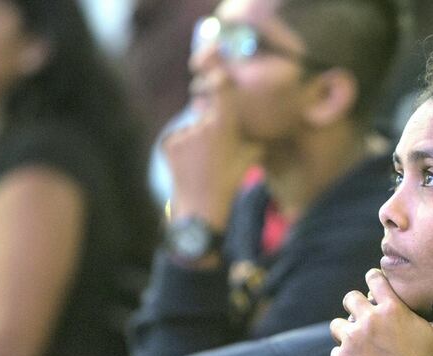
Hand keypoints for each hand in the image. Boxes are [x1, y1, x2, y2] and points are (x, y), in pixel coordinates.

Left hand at [163, 67, 262, 229]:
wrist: (200, 210)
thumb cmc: (228, 184)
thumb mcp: (249, 159)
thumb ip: (254, 136)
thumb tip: (264, 124)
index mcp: (222, 128)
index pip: (220, 88)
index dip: (219, 76)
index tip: (219, 69)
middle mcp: (201, 126)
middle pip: (208, 110)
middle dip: (213, 120)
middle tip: (218, 144)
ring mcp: (182, 134)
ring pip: (194, 125)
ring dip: (200, 136)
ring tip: (205, 160)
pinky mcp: (168, 143)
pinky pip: (180, 136)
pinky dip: (186, 145)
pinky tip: (193, 164)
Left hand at [330, 269, 432, 355]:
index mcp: (392, 308)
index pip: (374, 279)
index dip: (374, 282)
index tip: (376, 289)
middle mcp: (368, 319)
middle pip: (351, 297)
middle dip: (356, 306)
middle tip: (366, 321)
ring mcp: (351, 339)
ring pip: (338, 325)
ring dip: (346, 333)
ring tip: (361, 346)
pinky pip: (336, 351)